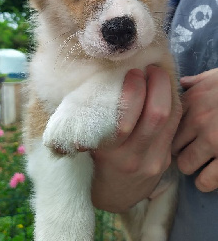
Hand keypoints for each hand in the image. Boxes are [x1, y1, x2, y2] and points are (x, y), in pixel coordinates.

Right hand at [91, 65, 181, 212]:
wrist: (112, 193)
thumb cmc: (93, 158)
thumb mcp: (87, 140)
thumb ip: (95, 114)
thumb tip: (109, 77)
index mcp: (108, 152)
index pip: (126, 119)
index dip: (133, 91)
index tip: (131, 73)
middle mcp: (134, 158)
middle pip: (157, 115)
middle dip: (157, 84)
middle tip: (151, 68)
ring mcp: (154, 161)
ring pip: (171, 118)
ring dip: (168, 90)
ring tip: (158, 75)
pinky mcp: (166, 159)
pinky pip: (175, 125)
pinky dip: (171, 103)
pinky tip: (163, 91)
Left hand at [172, 68, 217, 191]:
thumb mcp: (217, 77)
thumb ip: (198, 81)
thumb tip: (183, 83)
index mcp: (193, 100)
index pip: (168, 122)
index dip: (173, 131)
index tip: (181, 135)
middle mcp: (198, 120)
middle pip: (173, 144)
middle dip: (180, 150)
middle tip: (191, 151)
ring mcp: (213, 141)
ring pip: (185, 165)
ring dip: (192, 167)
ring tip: (200, 165)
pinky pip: (205, 181)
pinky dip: (205, 183)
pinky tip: (210, 178)